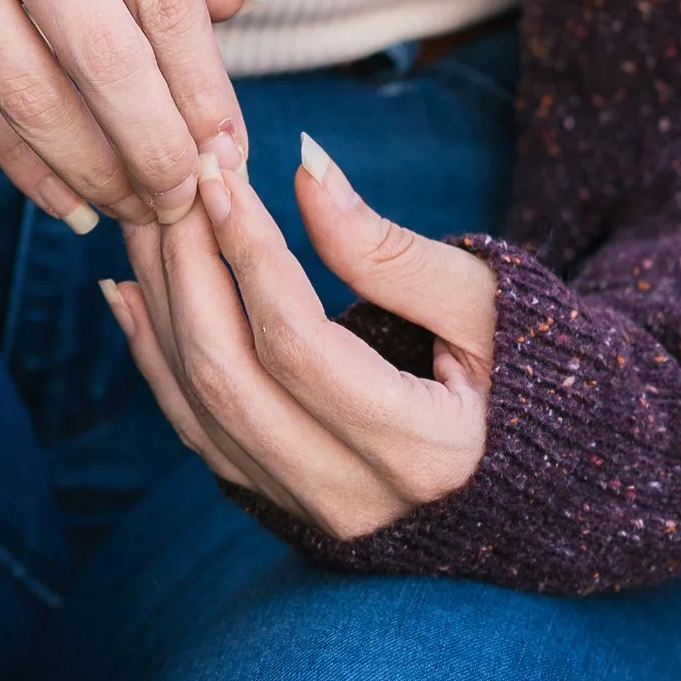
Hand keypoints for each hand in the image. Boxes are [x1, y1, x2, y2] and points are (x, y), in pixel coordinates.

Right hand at [0, 0, 252, 229]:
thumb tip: (238, 9)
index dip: (202, 87)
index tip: (229, 151)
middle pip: (104, 58)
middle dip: (155, 149)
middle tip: (189, 201)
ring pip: (33, 94)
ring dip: (94, 169)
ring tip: (136, 208)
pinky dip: (21, 159)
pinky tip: (63, 197)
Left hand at [104, 128, 495, 535]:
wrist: (550, 476)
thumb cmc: (530, 371)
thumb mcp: (485, 302)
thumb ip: (390, 247)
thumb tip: (306, 165)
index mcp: (424, 452)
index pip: (298, 344)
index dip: (249, 253)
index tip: (220, 171)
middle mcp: (357, 501)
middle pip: (230, 376)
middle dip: (188, 267)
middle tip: (175, 176)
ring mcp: (311, 515)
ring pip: (199, 406)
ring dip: (160, 303)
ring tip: (146, 213)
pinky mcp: (282, 507)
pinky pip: (195, 432)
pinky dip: (152, 357)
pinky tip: (130, 289)